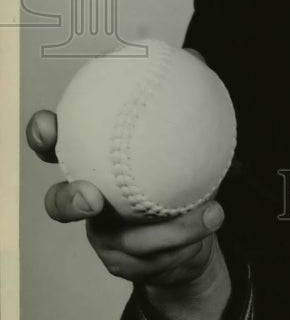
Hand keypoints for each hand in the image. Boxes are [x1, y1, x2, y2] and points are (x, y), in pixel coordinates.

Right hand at [26, 109, 231, 319]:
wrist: (193, 228)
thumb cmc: (175, 171)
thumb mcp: (182, 132)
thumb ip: (184, 94)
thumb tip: (192, 55)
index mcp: (94, 160)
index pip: (57, 145)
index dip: (44, 136)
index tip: (50, 125)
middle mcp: (90, 200)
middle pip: (60, 205)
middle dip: (68, 201)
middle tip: (91, 197)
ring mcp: (107, 237)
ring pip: (128, 238)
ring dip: (169, 227)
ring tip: (207, 209)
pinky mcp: (129, 265)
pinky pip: (160, 254)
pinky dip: (190, 232)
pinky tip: (214, 214)